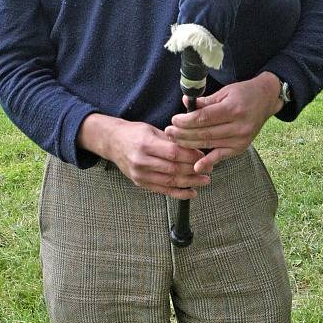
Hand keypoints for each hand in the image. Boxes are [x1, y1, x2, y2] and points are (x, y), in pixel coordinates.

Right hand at [77, 113, 210, 198]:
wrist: (113, 142)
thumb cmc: (134, 133)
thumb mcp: (152, 130)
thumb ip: (171, 140)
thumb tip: (193, 148)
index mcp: (145, 144)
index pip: (173, 153)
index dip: (191, 156)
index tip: (203, 156)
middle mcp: (141, 161)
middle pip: (173, 168)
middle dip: (194, 170)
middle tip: (209, 169)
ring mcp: (139, 174)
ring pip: (169, 181)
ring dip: (190, 182)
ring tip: (204, 181)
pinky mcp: (140, 183)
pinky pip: (162, 190)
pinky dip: (178, 193)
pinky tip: (191, 192)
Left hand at [165, 72, 282, 173]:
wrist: (265, 100)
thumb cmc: (243, 93)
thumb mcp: (225, 92)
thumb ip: (205, 101)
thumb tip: (186, 103)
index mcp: (233, 109)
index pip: (204, 118)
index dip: (187, 121)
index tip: (174, 121)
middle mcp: (238, 126)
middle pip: (205, 133)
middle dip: (183, 134)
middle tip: (168, 132)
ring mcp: (241, 139)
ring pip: (209, 144)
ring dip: (189, 144)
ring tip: (174, 141)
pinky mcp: (241, 147)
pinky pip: (221, 156)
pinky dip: (208, 161)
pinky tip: (196, 166)